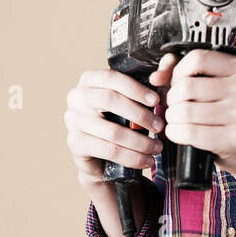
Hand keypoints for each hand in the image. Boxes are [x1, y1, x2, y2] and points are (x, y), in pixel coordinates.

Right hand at [64, 67, 165, 188]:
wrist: (101, 155)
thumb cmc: (120, 121)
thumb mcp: (133, 101)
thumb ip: (149, 84)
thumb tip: (163, 76)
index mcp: (90, 80)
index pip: (112, 78)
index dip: (136, 88)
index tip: (156, 100)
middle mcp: (77, 97)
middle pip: (109, 100)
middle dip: (140, 115)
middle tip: (160, 126)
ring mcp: (73, 121)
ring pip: (112, 131)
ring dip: (140, 141)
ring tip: (157, 147)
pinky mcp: (75, 143)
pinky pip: (109, 150)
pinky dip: (132, 157)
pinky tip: (145, 160)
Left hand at [161, 47, 235, 175]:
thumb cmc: (226, 110)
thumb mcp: (212, 84)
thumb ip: (182, 71)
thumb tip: (157, 77)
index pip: (198, 59)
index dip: (178, 71)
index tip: (177, 82)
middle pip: (187, 86)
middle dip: (172, 98)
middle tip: (176, 105)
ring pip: (185, 110)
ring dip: (172, 117)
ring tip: (176, 119)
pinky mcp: (235, 138)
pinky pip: (190, 132)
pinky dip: (175, 132)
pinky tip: (177, 131)